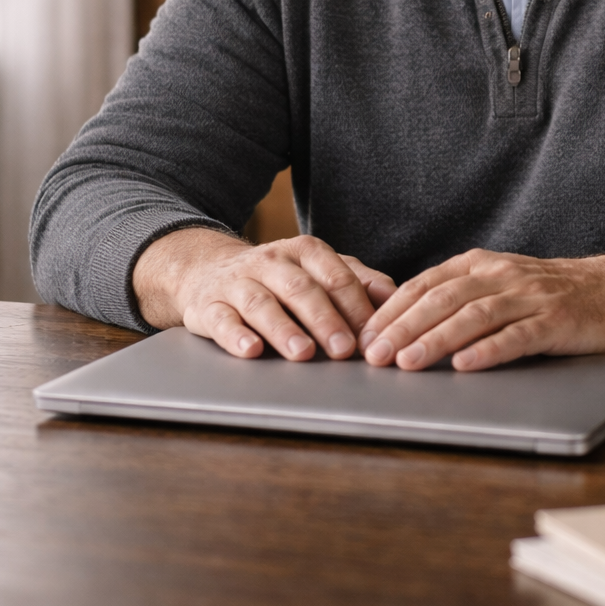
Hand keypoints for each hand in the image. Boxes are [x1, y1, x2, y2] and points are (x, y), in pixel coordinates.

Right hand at [132, 227, 396, 360]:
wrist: (208, 270)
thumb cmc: (277, 279)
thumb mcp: (318, 271)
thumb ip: (357, 280)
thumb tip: (395, 297)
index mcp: (304, 252)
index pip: (336, 276)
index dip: (356, 306)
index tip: (373, 336)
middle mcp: (270, 262)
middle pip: (301, 289)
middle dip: (325, 320)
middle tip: (344, 350)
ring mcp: (238, 282)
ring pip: (261, 304)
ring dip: (284, 329)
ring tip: (303, 354)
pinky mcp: (208, 305)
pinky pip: (221, 319)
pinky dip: (236, 336)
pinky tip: (251, 350)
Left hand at [357, 249, 604, 371]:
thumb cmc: (548, 294)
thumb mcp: (499, 285)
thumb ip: (459, 298)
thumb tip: (403, 327)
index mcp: (480, 264)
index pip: (426, 284)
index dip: (392, 309)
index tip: (364, 334)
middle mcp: (501, 275)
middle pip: (443, 299)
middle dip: (403, 327)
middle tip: (374, 354)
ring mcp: (530, 297)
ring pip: (474, 316)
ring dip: (436, 340)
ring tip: (407, 362)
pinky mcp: (556, 321)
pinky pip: (518, 336)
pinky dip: (489, 350)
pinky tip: (466, 365)